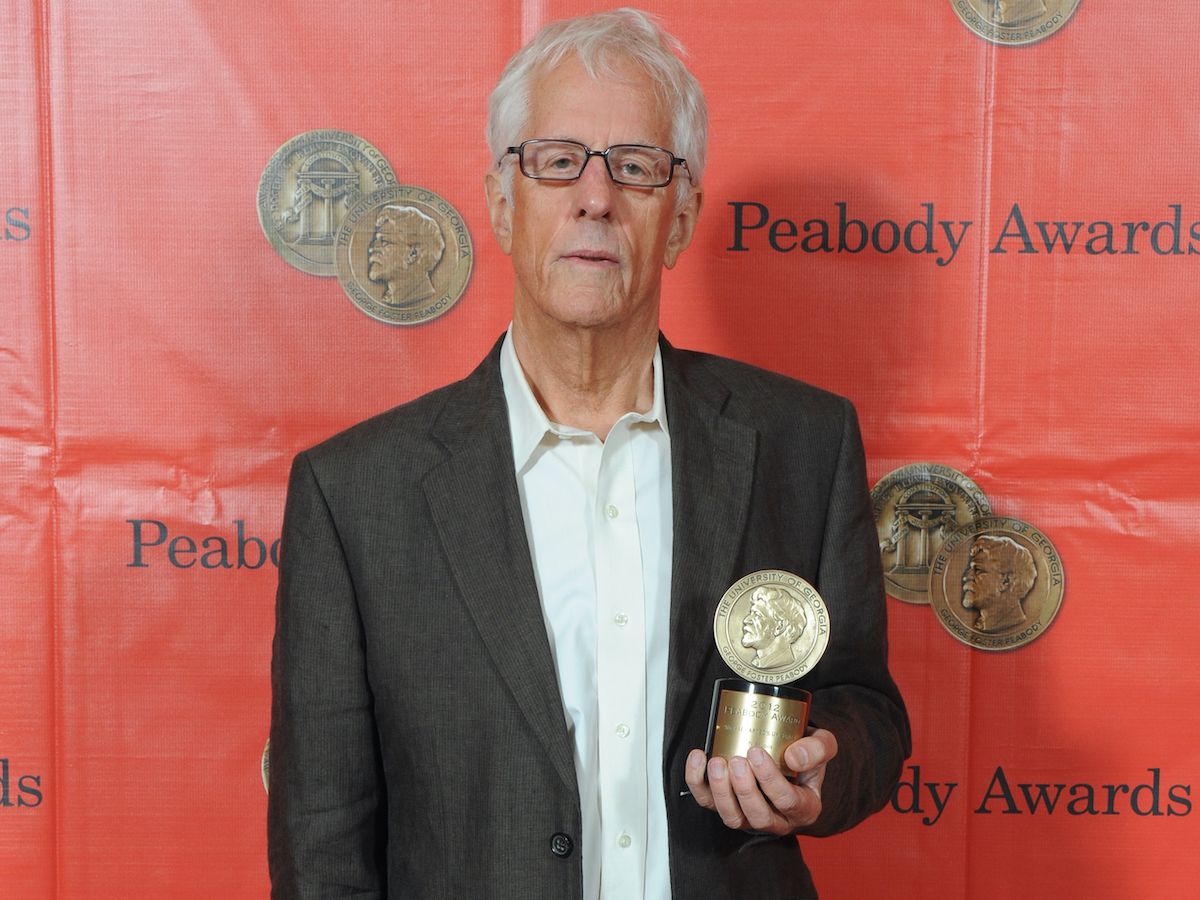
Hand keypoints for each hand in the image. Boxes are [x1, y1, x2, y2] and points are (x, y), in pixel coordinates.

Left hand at [684, 728, 837, 834]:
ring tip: (717, 763)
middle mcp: (777, 818)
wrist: (790, 754)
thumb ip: (818, 748)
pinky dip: (698, 783)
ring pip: (733, 818)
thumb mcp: (824, 745)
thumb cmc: (805, 753)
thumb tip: (795, 757)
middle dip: (744, 790)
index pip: (788, 802)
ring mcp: (750, 816)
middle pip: (759, 816)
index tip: (756, 752)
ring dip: (721, 792)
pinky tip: (698, 758)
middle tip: (736, 761)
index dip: (771, 781)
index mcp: (804, 807)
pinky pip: (708, 803)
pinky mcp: (727, 807)